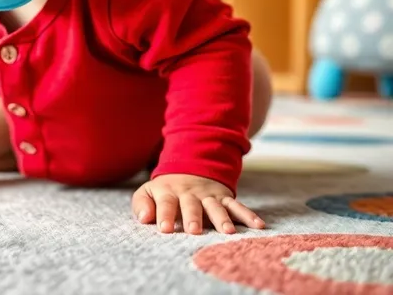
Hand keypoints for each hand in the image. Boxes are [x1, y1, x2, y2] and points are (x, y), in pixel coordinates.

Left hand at [132, 174, 264, 234]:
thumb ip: (141, 204)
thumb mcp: (148, 192)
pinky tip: (258, 226)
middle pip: (191, 205)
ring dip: (221, 218)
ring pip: (215, 206)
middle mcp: (189, 193)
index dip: (164, 214)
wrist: (188, 168)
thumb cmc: (165, 190)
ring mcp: (208, 195)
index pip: (165, 202)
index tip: (164, 228)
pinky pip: (237, 205)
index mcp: (168, 191)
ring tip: (227, 232)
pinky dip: (247, 215)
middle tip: (194, 231)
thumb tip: (144, 218)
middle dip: (193, 217)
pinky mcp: (223, 197)